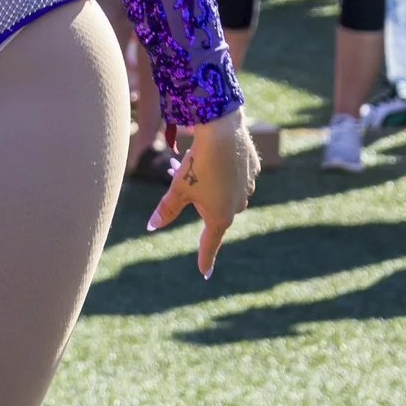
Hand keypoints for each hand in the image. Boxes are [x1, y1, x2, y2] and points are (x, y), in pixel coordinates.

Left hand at [148, 109, 256, 277]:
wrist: (223, 132)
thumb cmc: (197, 164)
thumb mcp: (178, 189)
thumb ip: (166, 210)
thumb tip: (152, 227)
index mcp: (219, 217)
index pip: (209, 244)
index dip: (205, 259)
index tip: (204, 273)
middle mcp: (238, 207)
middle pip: (214, 211)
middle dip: (199, 197)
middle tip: (185, 174)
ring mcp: (248, 189)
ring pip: (226, 193)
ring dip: (213, 183)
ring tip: (201, 163)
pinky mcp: (253, 171)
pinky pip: (236, 176)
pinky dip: (226, 170)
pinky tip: (220, 156)